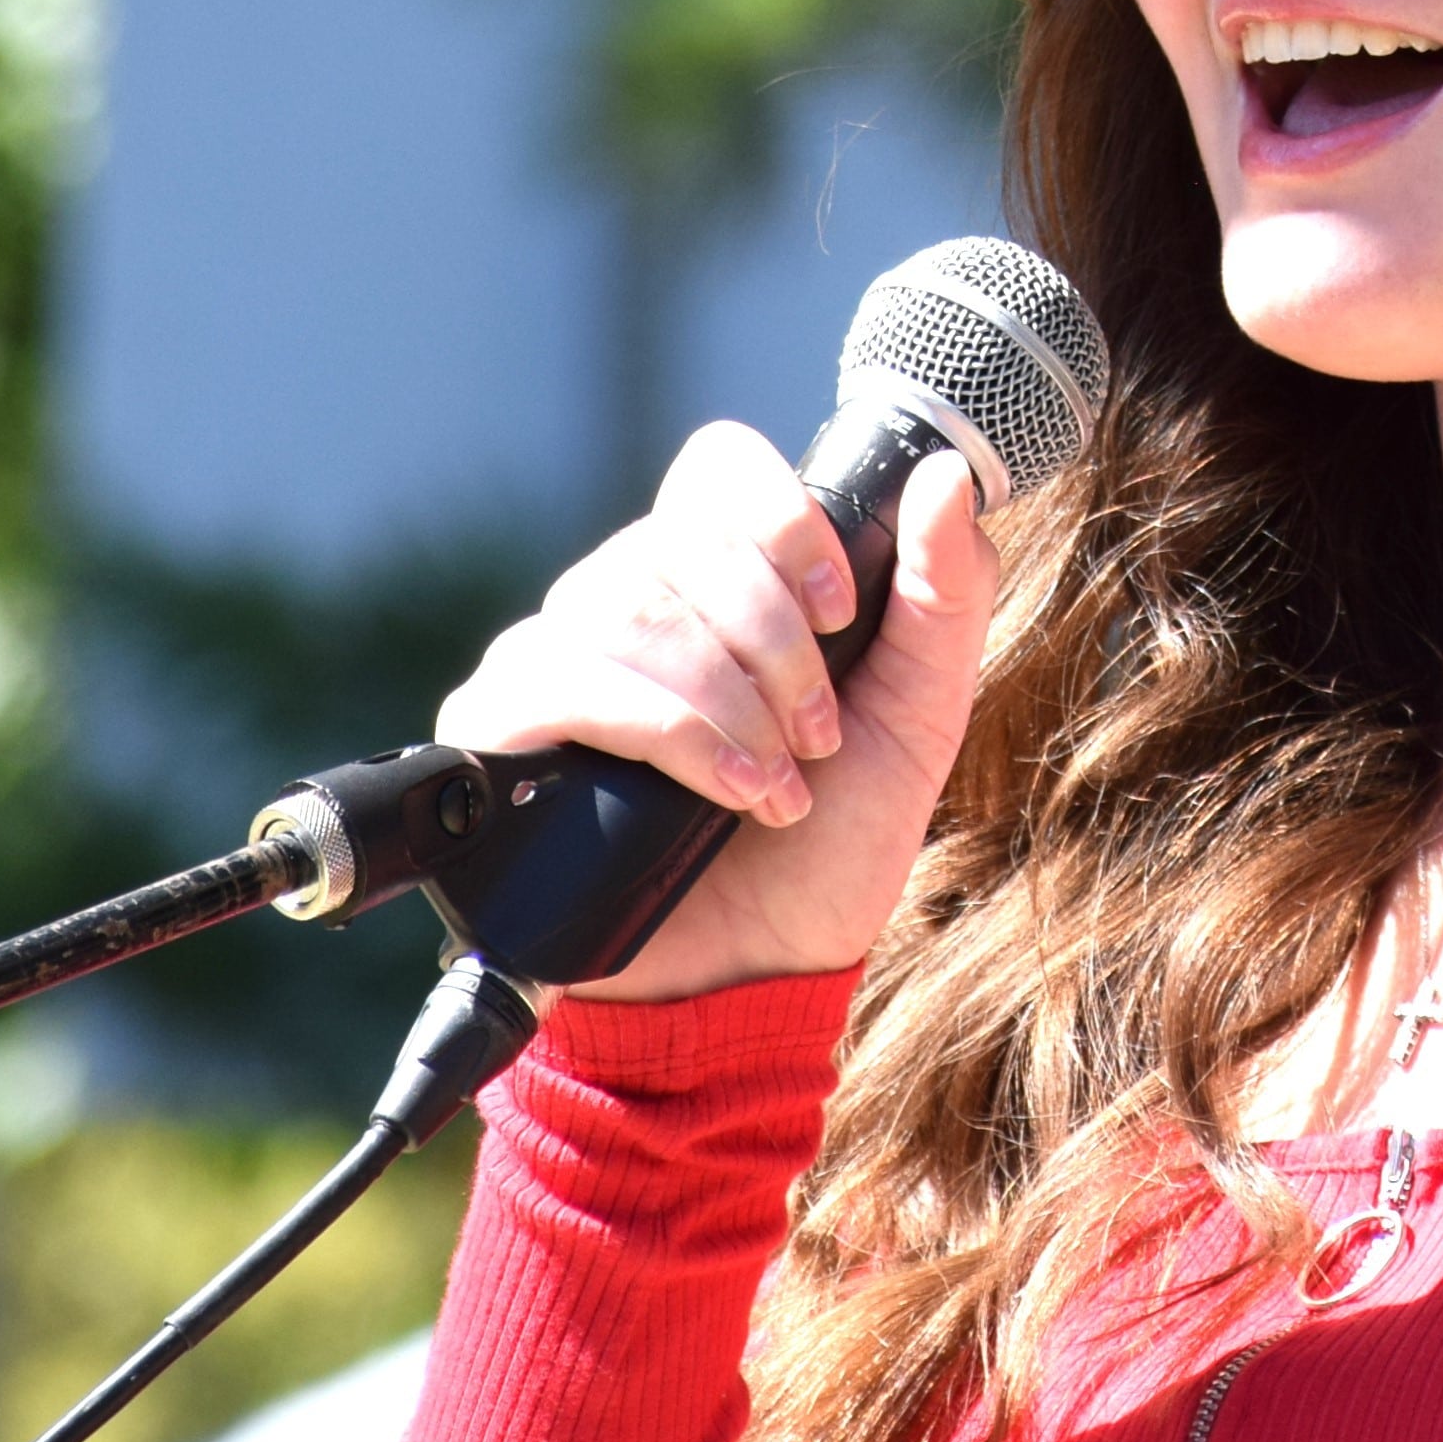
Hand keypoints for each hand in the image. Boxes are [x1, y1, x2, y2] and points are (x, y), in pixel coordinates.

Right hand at [432, 420, 996, 1003]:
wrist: (759, 974)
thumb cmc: (830, 842)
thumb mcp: (918, 719)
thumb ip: (943, 597)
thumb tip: (944, 477)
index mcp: (716, 577)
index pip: (717, 467)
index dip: (781, 519)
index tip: (839, 609)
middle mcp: (624, 599)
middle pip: (676, 538)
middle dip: (772, 639)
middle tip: (818, 734)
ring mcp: (553, 658)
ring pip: (621, 603)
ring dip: (726, 698)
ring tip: (777, 784)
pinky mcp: (498, 729)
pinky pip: (560, 677)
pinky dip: (665, 729)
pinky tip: (726, 793)